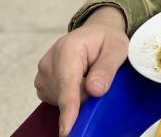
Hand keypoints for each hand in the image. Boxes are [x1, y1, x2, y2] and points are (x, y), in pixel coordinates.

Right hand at [35, 6, 128, 136]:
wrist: (96, 32)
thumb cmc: (107, 39)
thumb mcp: (117, 48)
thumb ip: (107, 68)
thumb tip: (95, 90)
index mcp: (67, 49)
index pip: (67, 84)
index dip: (69, 108)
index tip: (67, 129)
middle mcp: (49, 62)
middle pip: (67, 95)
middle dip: (87, 94)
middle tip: (100, 74)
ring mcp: (42, 74)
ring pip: (62, 100)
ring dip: (80, 95)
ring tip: (90, 73)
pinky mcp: (43, 84)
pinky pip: (58, 100)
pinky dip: (72, 96)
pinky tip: (80, 80)